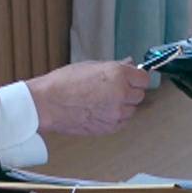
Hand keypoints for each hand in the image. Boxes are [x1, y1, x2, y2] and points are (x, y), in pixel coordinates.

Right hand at [25, 61, 151, 135]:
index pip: (143, 78)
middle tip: (114, 90)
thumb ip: (114, 67)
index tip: (132, 79)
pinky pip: (121, 123)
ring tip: (103, 102)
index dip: (137, 78)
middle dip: (129, 92)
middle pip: (139, 95)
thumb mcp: (91, 66)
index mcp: (117, 75)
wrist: (48, 104)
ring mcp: (116, 113)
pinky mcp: (109, 128)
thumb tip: (129, 64)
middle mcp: (120, 94)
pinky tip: (100, 112)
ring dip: (122, 106)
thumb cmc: (63, 83)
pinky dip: (115, 118)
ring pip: (131, 110)